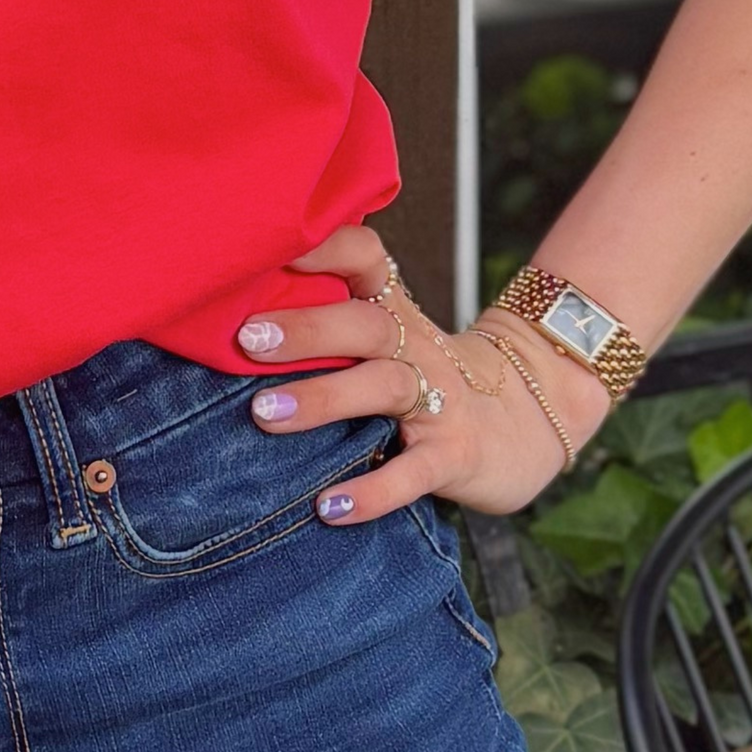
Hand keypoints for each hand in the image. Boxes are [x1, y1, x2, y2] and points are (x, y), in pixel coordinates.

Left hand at [234, 222, 611, 526]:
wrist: (527, 423)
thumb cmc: (424, 377)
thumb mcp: (388, 339)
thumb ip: (326, 322)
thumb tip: (225, 314)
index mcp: (394, 312)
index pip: (365, 258)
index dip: (323, 246)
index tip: (269, 245)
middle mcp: (417, 348)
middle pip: (367, 323)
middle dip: (307, 328)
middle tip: (246, 338)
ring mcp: (440, 400)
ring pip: (385, 387)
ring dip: (324, 398)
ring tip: (264, 415)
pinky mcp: (455, 456)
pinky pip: (414, 473)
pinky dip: (374, 491)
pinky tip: (329, 506)